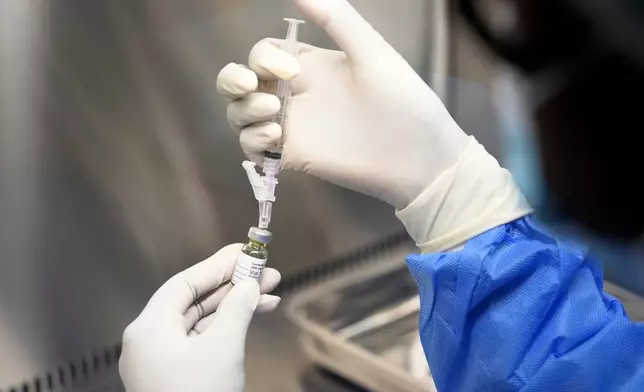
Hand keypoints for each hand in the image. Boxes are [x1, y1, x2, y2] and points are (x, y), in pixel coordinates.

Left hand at [119, 244, 280, 391]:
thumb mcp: (223, 346)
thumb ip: (237, 308)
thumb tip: (250, 284)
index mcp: (149, 328)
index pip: (185, 283)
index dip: (218, 265)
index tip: (246, 252)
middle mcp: (149, 341)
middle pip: (194, 301)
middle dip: (234, 286)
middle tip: (267, 273)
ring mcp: (161, 361)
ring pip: (200, 322)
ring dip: (235, 307)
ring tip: (270, 294)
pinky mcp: (174, 377)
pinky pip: (200, 342)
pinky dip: (226, 330)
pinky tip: (251, 319)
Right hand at [217, 0, 529, 251]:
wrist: (420, 158)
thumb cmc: (404, 101)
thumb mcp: (371, 52)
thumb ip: (336, 18)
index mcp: (310, 67)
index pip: (263, 55)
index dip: (263, 59)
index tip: (290, 72)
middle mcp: (295, 95)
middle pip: (241, 84)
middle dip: (231, 81)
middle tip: (252, 88)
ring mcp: (293, 128)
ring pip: (240, 116)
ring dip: (242, 112)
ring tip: (273, 118)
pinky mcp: (294, 157)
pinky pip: (253, 148)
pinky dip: (252, 141)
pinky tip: (275, 139)